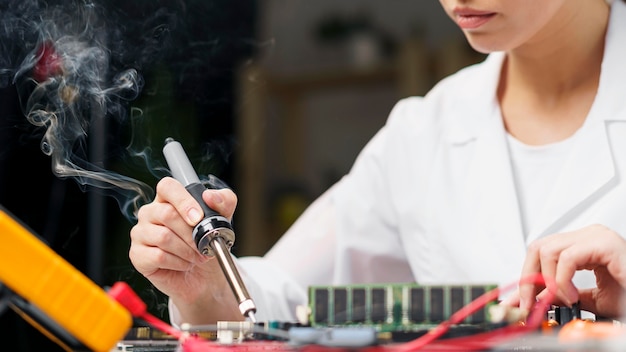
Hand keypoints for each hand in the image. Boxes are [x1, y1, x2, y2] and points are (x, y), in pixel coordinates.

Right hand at [129, 176, 240, 323]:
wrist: (205, 275)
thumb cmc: (208, 244)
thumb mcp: (223, 220)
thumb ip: (224, 201)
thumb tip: (210, 195)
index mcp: (168, 199)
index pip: (167, 187)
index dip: (183, 201)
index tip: (199, 218)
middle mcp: (151, 213)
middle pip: (167, 214)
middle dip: (191, 234)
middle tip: (204, 245)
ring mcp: (141, 233)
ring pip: (163, 237)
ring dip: (187, 250)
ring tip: (196, 256)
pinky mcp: (138, 255)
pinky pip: (158, 256)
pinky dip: (178, 262)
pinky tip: (184, 264)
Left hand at [518, 225, 625, 318]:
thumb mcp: (587, 298)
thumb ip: (559, 294)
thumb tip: (534, 297)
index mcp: (583, 245)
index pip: (541, 252)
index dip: (526, 277)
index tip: (519, 300)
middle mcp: (588, 236)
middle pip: (538, 247)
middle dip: (529, 277)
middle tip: (530, 302)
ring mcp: (597, 237)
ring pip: (547, 249)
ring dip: (547, 280)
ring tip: (563, 298)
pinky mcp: (605, 244)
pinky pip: (566, 257)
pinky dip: (561, 279)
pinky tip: (572, 295)